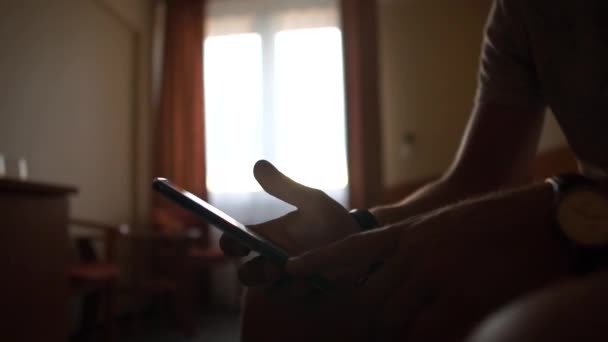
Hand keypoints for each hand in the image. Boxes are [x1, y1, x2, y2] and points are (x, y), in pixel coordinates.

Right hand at [220, 160, 359, 287]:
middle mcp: (272, 261)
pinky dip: (303, 294)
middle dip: (255, 273)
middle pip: (247, 275)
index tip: (236, 244)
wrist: (365, 242)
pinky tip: (320, 282)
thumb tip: (257, 164)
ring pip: (269, 292)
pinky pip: (295, 302)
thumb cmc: (333, 220)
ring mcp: (288, 282)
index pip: (235, 243)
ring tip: (304, 275)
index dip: (230, 244)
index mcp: (268, 237)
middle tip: (274, 266)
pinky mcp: (305, 297)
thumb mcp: (312, 201)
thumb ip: (284, 186)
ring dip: (283, 285)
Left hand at [287, 183, 571, 340]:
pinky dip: (419, 338)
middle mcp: (411, 253)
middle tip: (365, 330)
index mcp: (404, 233)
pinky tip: (430, 332)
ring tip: (402, 329)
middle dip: (366, 318)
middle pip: (368, 298)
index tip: (291, 267)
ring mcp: (432, 274)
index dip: (319, 260)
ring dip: (393, 332)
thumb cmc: (486, 224)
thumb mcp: (436, 228)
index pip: (350, 249)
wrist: (532, 220)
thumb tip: (388, 269)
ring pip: (390, 317)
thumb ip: (408, 247)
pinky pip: (423, 331)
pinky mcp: (458, 295)